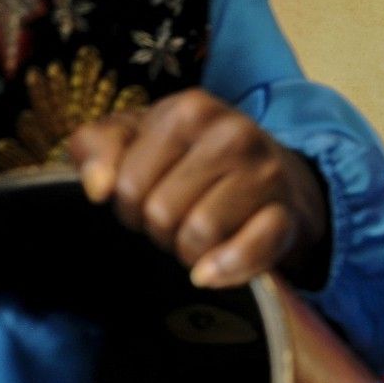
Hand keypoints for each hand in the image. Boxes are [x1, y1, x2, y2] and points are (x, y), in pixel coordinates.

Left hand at [68, 90, 330, 290]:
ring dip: (187, 250)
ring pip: (198, 234)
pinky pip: (250, 251)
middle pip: (161, 213)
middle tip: (173, 219)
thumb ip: (95, 147)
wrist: (267, 174)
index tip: (147, 196)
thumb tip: (97, 187)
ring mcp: (265, 173)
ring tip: (194, 235)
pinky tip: (210, 273)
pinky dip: (226, 269)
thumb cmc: (186, 158)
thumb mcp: (134, 137)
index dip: (127, 203)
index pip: (127, 184)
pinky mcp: (288, 214)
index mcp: (190, 109)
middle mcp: (233, 133)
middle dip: (158, 229)